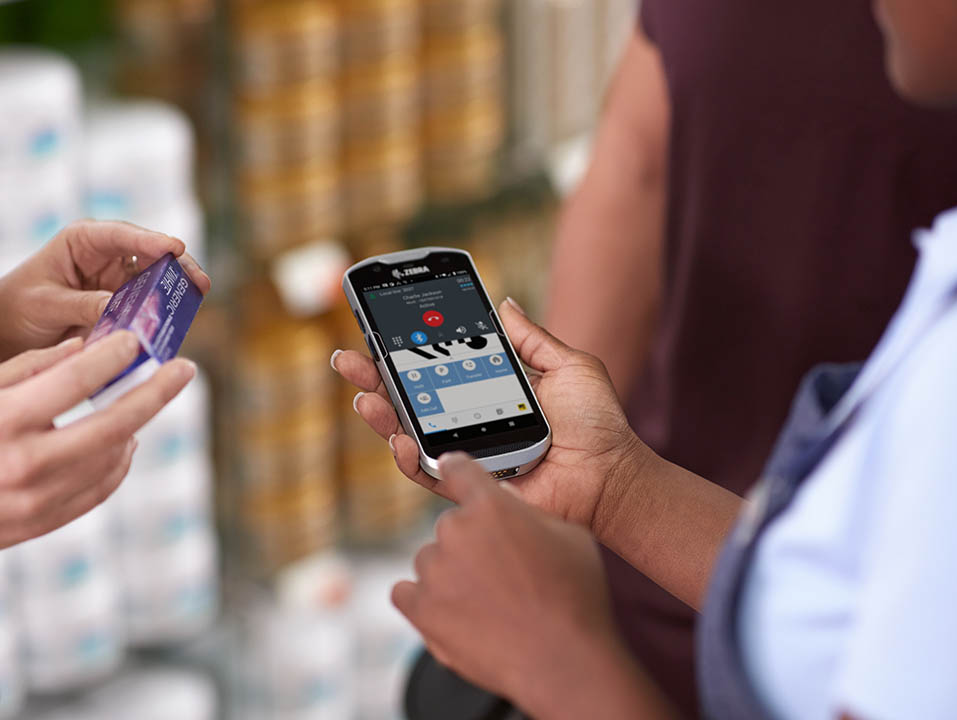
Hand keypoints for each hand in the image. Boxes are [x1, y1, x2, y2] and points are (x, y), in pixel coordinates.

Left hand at [0, 220, 211, 384]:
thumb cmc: (15, 308)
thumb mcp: (46, 305)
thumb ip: (84, 305)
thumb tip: (122, 310)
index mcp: (84, 241)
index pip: (123, 235)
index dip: (152, 241)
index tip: (175, 248)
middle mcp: (107, 256)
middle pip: (152, 256)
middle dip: (176, 268)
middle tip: (199, 284)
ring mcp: (118, 282)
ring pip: (156, 283)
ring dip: (173, 294)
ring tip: (193, 304)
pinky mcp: (123, 307)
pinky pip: (148, 308)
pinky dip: (161, 316)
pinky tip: (176, 325)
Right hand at [0, 331, 194, 566]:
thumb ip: (30, 368)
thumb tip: (87, 345)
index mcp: (2, 421)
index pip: (73, 381)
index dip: (113, 357)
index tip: (139, 340)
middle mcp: (25, 462)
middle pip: (112, 424)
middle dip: (156, 393)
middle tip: (186, 368)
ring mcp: (39, 498)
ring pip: (114, 457)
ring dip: (139, 426)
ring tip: (148, 400)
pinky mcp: (47, 523)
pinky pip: (102, 489)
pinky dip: (121, 462)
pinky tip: (126, 441)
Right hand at [332, 297, 650, 528]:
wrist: (611, 476)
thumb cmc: (597, 425)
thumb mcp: (567, 366)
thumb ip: (530, 338)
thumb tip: (503, 301)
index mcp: (484, 390)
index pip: (433, 368)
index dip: (401, 351)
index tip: (374, 329)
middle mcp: (467, 422)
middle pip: (407, 399)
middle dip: (372, 380)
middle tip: (345, 362)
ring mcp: (466, 454)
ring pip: (407, 436)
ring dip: (380, 417)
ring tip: (364, 398)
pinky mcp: (471, 485)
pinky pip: (430, 475)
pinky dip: (410, 458)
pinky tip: (399, 440)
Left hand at [395, 454, 663, 718]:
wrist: (563, 660)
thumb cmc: (575, 597)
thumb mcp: (569, 535)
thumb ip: (529, 512)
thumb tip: (504, 502)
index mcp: (490, 504)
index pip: (458, 469)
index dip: (456, 469)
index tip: (450, 468)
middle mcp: (455, 530)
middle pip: (450, 525)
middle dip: (471, 542)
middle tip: (501, 573)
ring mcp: (434, 571)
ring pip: (430, 560)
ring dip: (449, 574)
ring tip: (487, 602)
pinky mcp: (421, 610)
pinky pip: (405, 593)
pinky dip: (423, 600)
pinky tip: (451, 612)